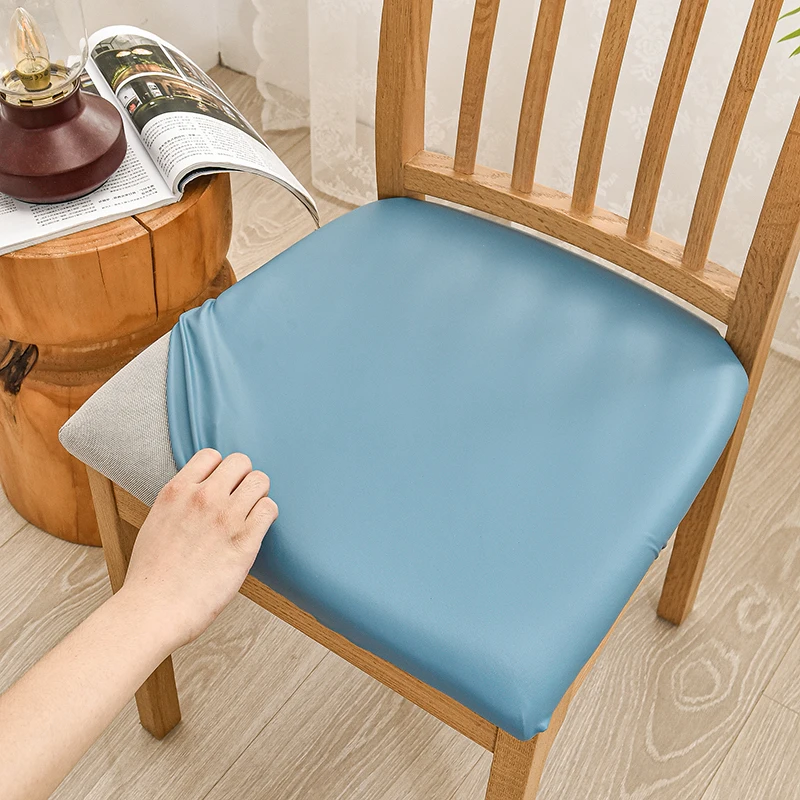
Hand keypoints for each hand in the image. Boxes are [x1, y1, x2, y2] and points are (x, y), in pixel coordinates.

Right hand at [118, 449, 277, 651]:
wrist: (152, 609)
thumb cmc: (151, 576)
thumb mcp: (156, 523)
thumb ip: (179, 504)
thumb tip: (197, 497)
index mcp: (176, 491)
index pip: (211, 455)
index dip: (220, 470)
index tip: (222, 486)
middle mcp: (202, 498)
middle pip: (241, 462)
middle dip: (243, 478)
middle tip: (240, 500)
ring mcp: (225, 517)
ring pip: (260, 481)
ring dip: (259, 496)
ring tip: (251, 514)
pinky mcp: (244, 541)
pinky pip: (269, 509)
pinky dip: (267, 515)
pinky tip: (257, 529)